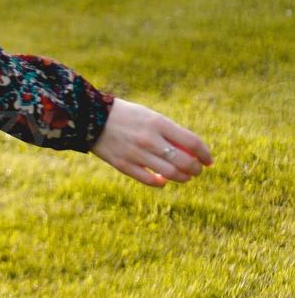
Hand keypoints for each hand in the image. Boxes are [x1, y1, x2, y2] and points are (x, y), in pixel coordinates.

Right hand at [89, 97, 212, 186]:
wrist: (89, 116)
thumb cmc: (124, 115)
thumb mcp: (149, 116)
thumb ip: (169, 131)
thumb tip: (192, 150)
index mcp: (158, 123)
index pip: (192, 142)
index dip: (205, 154)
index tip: (209, 161)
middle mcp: (149, 139)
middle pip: (185, 161)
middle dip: (196, 170)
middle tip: (197, 171)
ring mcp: (135, 153)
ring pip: (170, 173)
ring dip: (182, 178)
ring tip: (184, 177)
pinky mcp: (123, 164)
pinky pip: (149, 180)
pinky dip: (160, 182)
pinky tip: (162, 180)